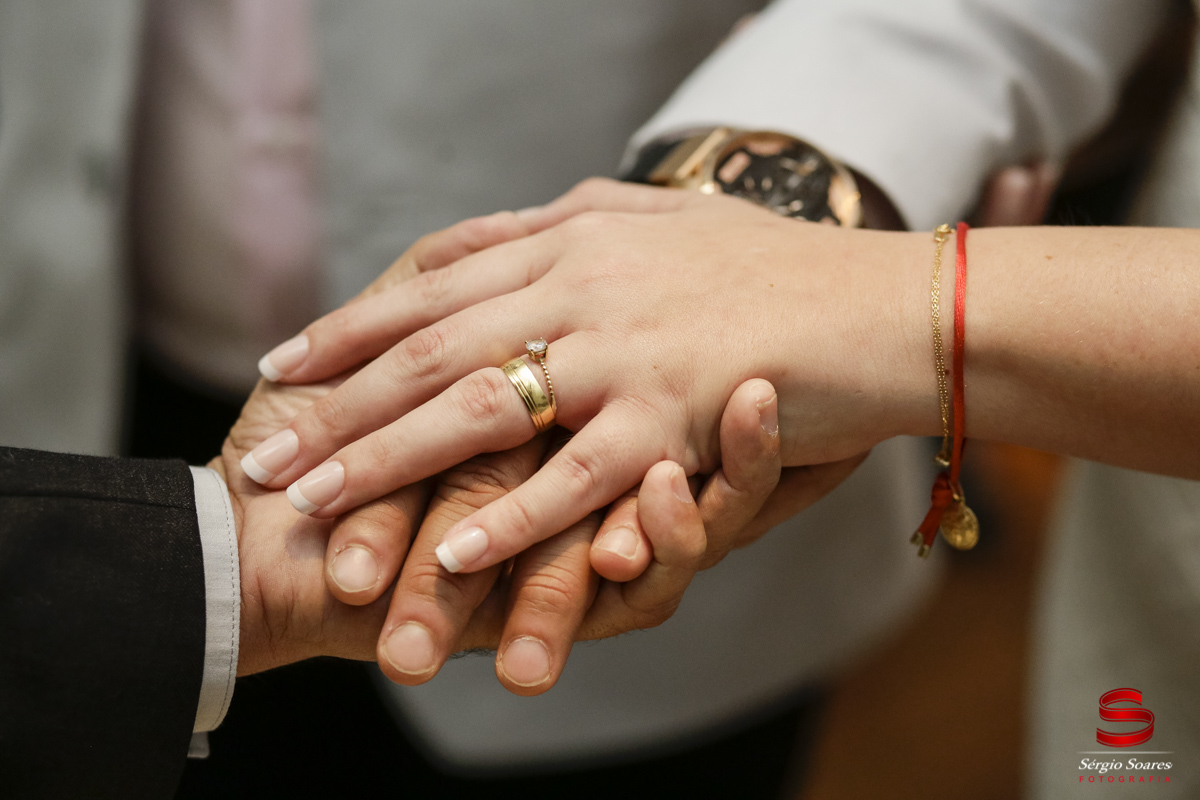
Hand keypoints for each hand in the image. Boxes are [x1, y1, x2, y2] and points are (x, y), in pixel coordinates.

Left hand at [222, 202, 808, 687]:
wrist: (886, 300)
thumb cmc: (776, 269)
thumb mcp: (658, 221)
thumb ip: (567, 222)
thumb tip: (491, 235)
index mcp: (575, 238)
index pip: (435, 286)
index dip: (351, 328)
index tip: (282, 363)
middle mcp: (585, 286)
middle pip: (434, 350)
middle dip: (337, 407)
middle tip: (264, 454)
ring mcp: (628, 348)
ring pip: (482, 409)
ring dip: (391, 462)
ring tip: (318, 505)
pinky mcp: (676, 414)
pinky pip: (577, 474)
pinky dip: (512, 513)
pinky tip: (455, 551)